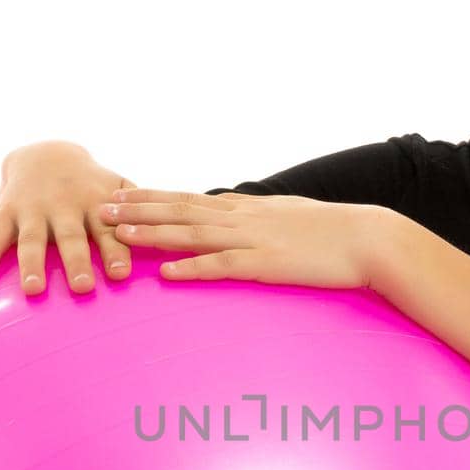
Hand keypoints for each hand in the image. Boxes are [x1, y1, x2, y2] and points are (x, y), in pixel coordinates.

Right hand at [0, 140, 140, 295]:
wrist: (44, 153)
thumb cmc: (90, 184)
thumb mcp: (117, 187)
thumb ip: (141, 208)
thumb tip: (175, 229)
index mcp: (95, 204)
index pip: (108, 230)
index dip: (115, 251)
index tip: (120, 274)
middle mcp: (64, 207)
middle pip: (71, 237)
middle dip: (77, 260)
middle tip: (82, 287)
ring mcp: (32, 210)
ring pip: (31, 240)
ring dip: (32, 264)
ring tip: (33, 289)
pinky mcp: (4, 213)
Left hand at [97, 188, 392, 291]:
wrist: (370, 238)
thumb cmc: (334, 232)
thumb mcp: (289, 215)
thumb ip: (258, 216)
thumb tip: (233, 213)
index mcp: (247, 208)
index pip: (189, 198)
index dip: (151, 196)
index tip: (119, 194)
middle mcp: (242, 218)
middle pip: (179, 209)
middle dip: (137, 209)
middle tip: (99, 208)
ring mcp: (253, 240)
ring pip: (192, 233)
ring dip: (152, 233)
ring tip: (117, 233)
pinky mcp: (267, 264)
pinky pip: (222, 267)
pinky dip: (193, 269)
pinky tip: (167, 274)